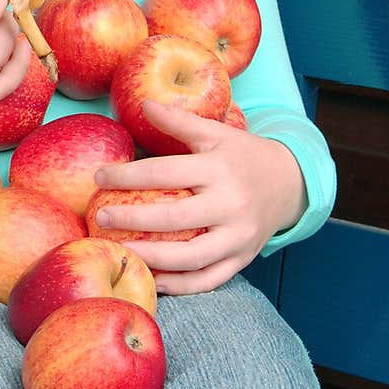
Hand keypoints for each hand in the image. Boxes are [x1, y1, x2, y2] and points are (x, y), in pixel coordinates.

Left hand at [92, 98, 306, 294]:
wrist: (290, 184)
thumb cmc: (243, 155)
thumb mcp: (216, 132)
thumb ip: (180, 120)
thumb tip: (143, 103)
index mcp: (220, 169)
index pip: (165, 173)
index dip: (128, 176)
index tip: (99, 178)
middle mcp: (231, 205)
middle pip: (175, 218)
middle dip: (132, 220)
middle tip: (100, 217)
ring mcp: (238, 236)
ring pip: (191, 257)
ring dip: (152, 258)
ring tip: (120, 250)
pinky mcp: (243, 259)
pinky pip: (208, 279)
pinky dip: (179, 285)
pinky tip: (152, 278)